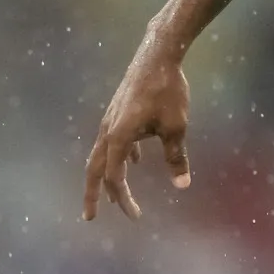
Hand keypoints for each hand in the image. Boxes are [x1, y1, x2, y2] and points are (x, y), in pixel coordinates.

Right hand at [81, 44, 191, 220]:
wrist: (157, 55)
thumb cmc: (167, 91)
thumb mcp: (176, 127)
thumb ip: (176, 157)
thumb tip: (182, 185)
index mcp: (118, 138)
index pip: (115, 178)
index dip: (123, 199)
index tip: (136, 215)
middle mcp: (108, 130)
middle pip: (94, 169)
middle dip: (93, 195)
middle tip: (90, 217)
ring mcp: (110, 119)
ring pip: (101, 155)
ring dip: (105, 176)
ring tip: (111, 195)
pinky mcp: (118, 111)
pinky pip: (113, 140)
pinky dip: (120, 155)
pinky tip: (135, 160)